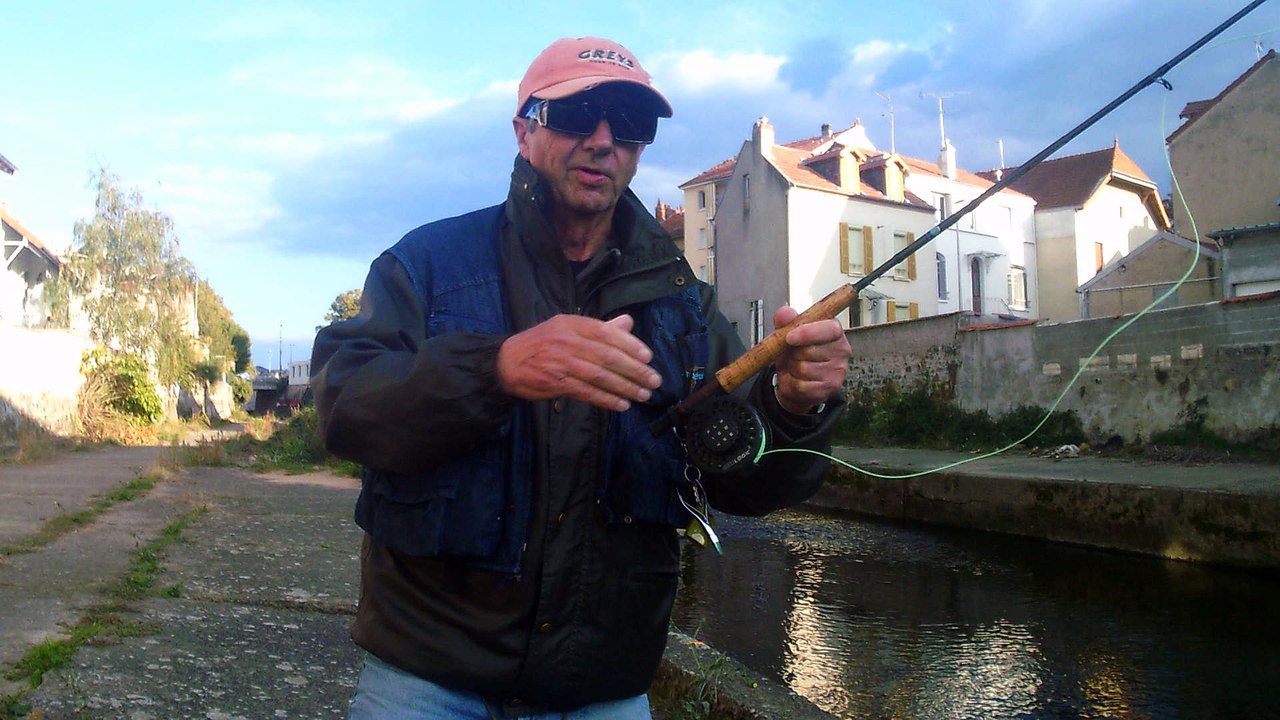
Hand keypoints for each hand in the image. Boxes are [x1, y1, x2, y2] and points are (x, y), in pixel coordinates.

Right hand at [497, 314, 662, 411]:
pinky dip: (606, 399)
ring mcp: (561, 363)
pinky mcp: (556, 383)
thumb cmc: (541, 344)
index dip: (630, 345)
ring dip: (625, 387)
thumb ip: (599, 328)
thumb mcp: (566, 328)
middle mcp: (567, 341)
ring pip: (600, 376)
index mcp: (572, 324)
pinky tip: (621, 404)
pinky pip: (587, 392)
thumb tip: (628, 322)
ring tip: (642, 395)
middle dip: (635, 370)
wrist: (506, 363)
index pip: (606, 332)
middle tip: (653, 380)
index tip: (648, 357)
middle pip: (608, 356)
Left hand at [771, 306, 851, 413]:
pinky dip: (792, 384)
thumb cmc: (796, 354)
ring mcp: (839, 371)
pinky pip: (802, 385)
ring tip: (796, 367)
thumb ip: (786, 321)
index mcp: (835, 331)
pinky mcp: (831, 389)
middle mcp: (842, 350)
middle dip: (794, 353)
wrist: (796, 382)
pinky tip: (797, 380)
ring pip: (803, 369)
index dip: (808, 333)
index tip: (789, 337)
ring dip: (792, 369)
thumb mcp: (788, 334)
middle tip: (794, 354)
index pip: (829, 329)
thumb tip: (784, 312)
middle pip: (810, 350)